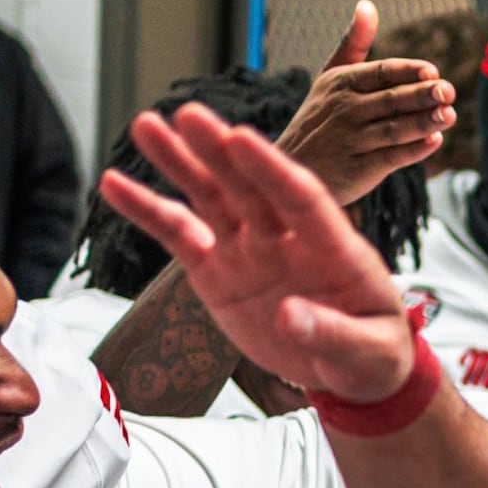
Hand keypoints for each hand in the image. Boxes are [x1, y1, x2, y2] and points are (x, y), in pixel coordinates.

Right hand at [97, 103, 416, 400]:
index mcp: (334, 248)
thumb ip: (335, 335)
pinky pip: (179, 236)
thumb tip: (291, 317)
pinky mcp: (219, 272)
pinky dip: (148, 211)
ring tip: (146, 125)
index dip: (272, 168)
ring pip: (211, 199)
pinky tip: (115, 183)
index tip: (242, 137)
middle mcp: (287, 239)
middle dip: (220, 153)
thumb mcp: (369, 353)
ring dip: (180, 164)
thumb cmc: (372, 354)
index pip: (302, 198)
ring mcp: (249, 251)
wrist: (351, 371)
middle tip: (189, 116)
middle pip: (251, 188)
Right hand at [276, 1, 454, 206]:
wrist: (295, 166)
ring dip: (424, 122)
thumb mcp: (330, 76)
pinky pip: (391, 158)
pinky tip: (435, 142)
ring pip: (394, 129)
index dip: (408, 71)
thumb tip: (367, 5)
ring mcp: (353, 140)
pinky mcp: (359, 169)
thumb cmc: (321, 117)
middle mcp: (346, 109)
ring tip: (449, 115)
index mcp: (342, 83)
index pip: (380, 73)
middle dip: (422, 95)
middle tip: (449, 91)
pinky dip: (414, 150)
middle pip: (391, 100)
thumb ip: (353, 44)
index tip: (433, 70)